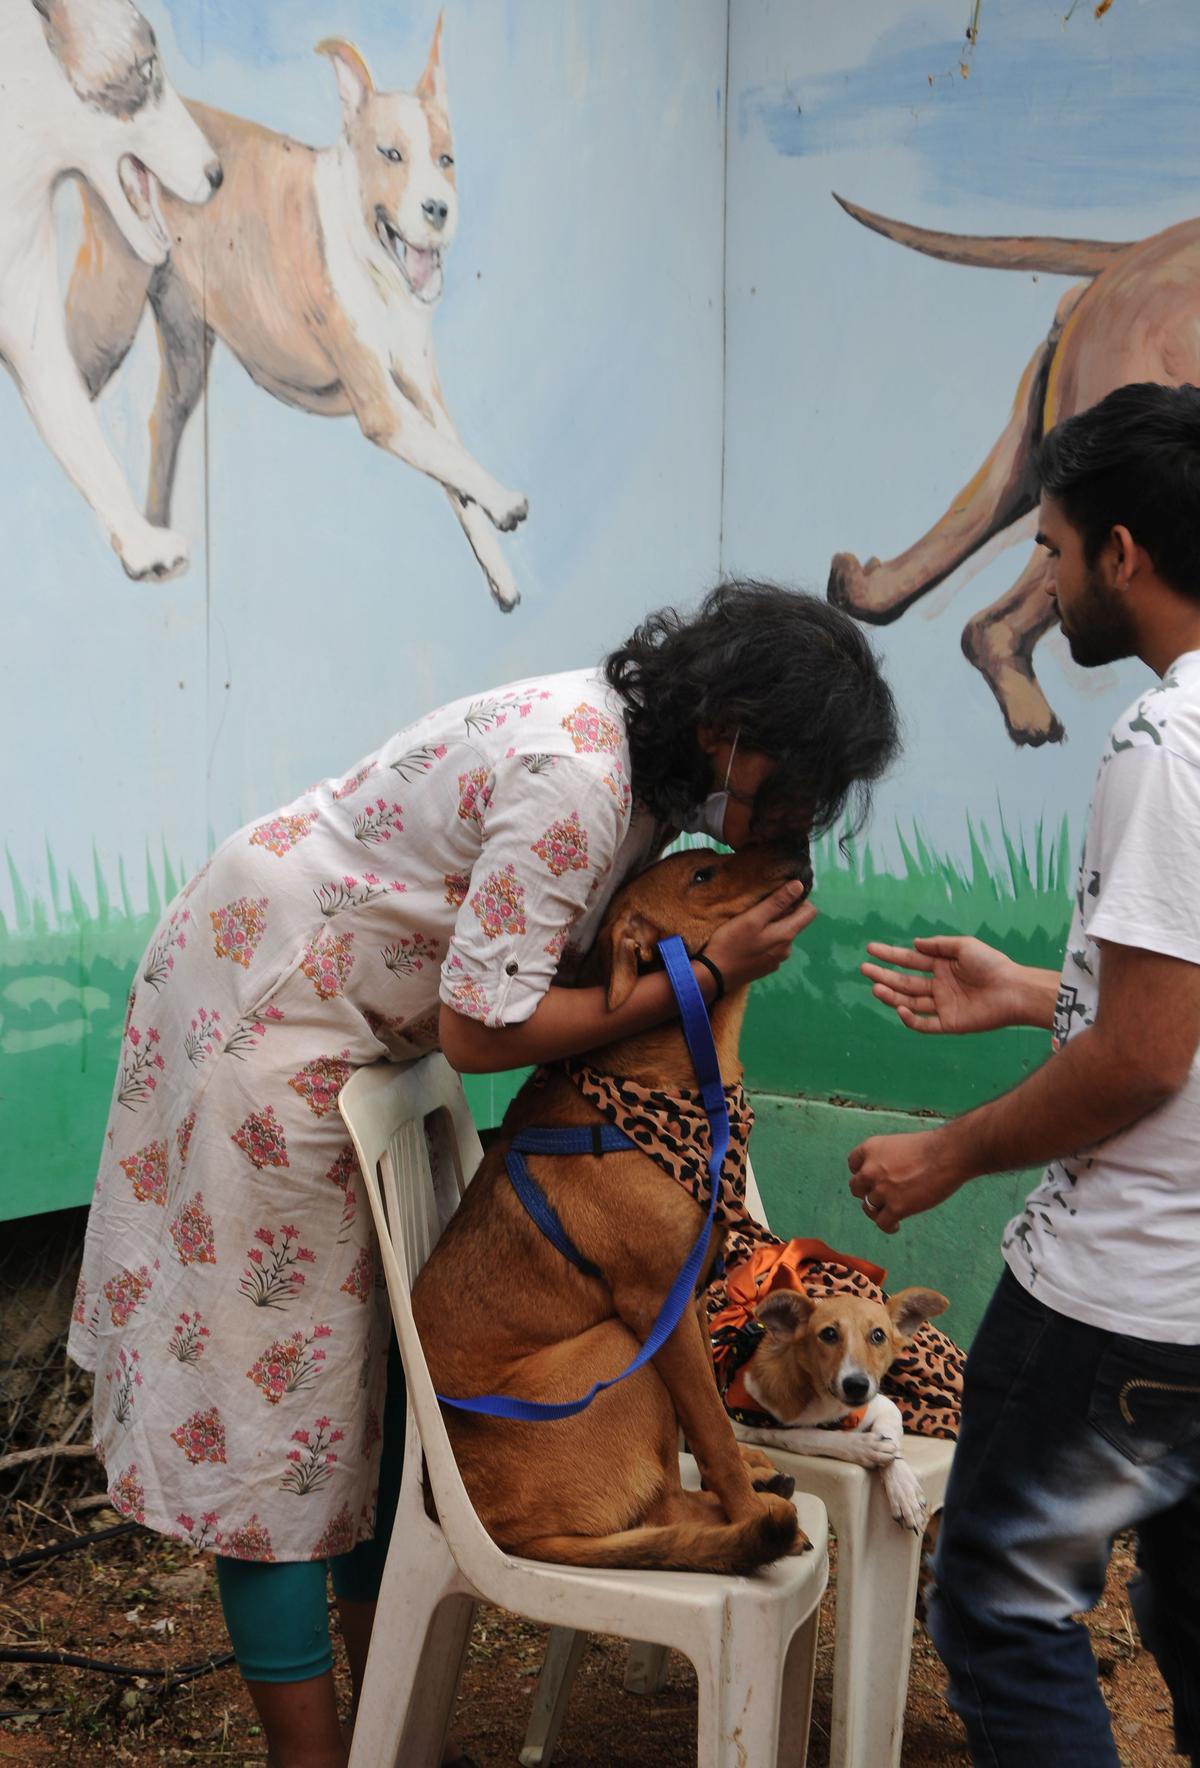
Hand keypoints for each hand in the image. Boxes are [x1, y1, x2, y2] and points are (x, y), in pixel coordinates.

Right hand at [704, 880, 816, 988]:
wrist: (714, 976)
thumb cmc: (731, 944)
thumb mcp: (752, 918)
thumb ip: (777, 902)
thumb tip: (799, 886)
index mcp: (786, 935)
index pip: (810, 913)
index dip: (799, 900)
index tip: (780, 895)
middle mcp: (787, 950)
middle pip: (794, 924)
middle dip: (781, 913)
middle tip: (758, 908)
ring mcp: (776, 961)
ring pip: (781, 936)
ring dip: (771, 927)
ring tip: (750, 924)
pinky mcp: (765, 968)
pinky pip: (772, 948)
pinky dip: (764, 940)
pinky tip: (747, 941)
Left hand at [847, 1129, 966, 1232]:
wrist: (948, 1155)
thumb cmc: (932, 1147)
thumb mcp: (900, 1144)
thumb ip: (888, 1158)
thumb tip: (889, 1175)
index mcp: (871, 1148)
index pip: (853, 1164)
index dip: (862, 1172)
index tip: (872, 1178)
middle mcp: (870, 1169)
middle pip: (856, 1187)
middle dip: (867, 1192)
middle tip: (882, 1195)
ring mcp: (882, 1190)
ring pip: (867, 1207)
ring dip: (877, 1210)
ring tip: (890, 1211)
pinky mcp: (896, 1207)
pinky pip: (882, 1223)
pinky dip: (888, 1226)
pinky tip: (896, 1225)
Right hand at [862, 935, 1020, 1034]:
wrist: (1013, 990)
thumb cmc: (993, 964)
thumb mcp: (964, 946)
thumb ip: (938, 945)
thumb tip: (914, 944)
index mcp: (942, 966)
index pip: (910, 961)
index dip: (890, 955)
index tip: (871, 950)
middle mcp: (939, 986)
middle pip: (905, 981)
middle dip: (884, 975)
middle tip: (864, 969)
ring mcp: (942, 1005)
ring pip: (910, 1001)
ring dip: (891, 995)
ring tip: (875, 987)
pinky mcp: (949, 1023)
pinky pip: (924, 1024)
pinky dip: (910, 1019)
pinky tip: (900, 1008)